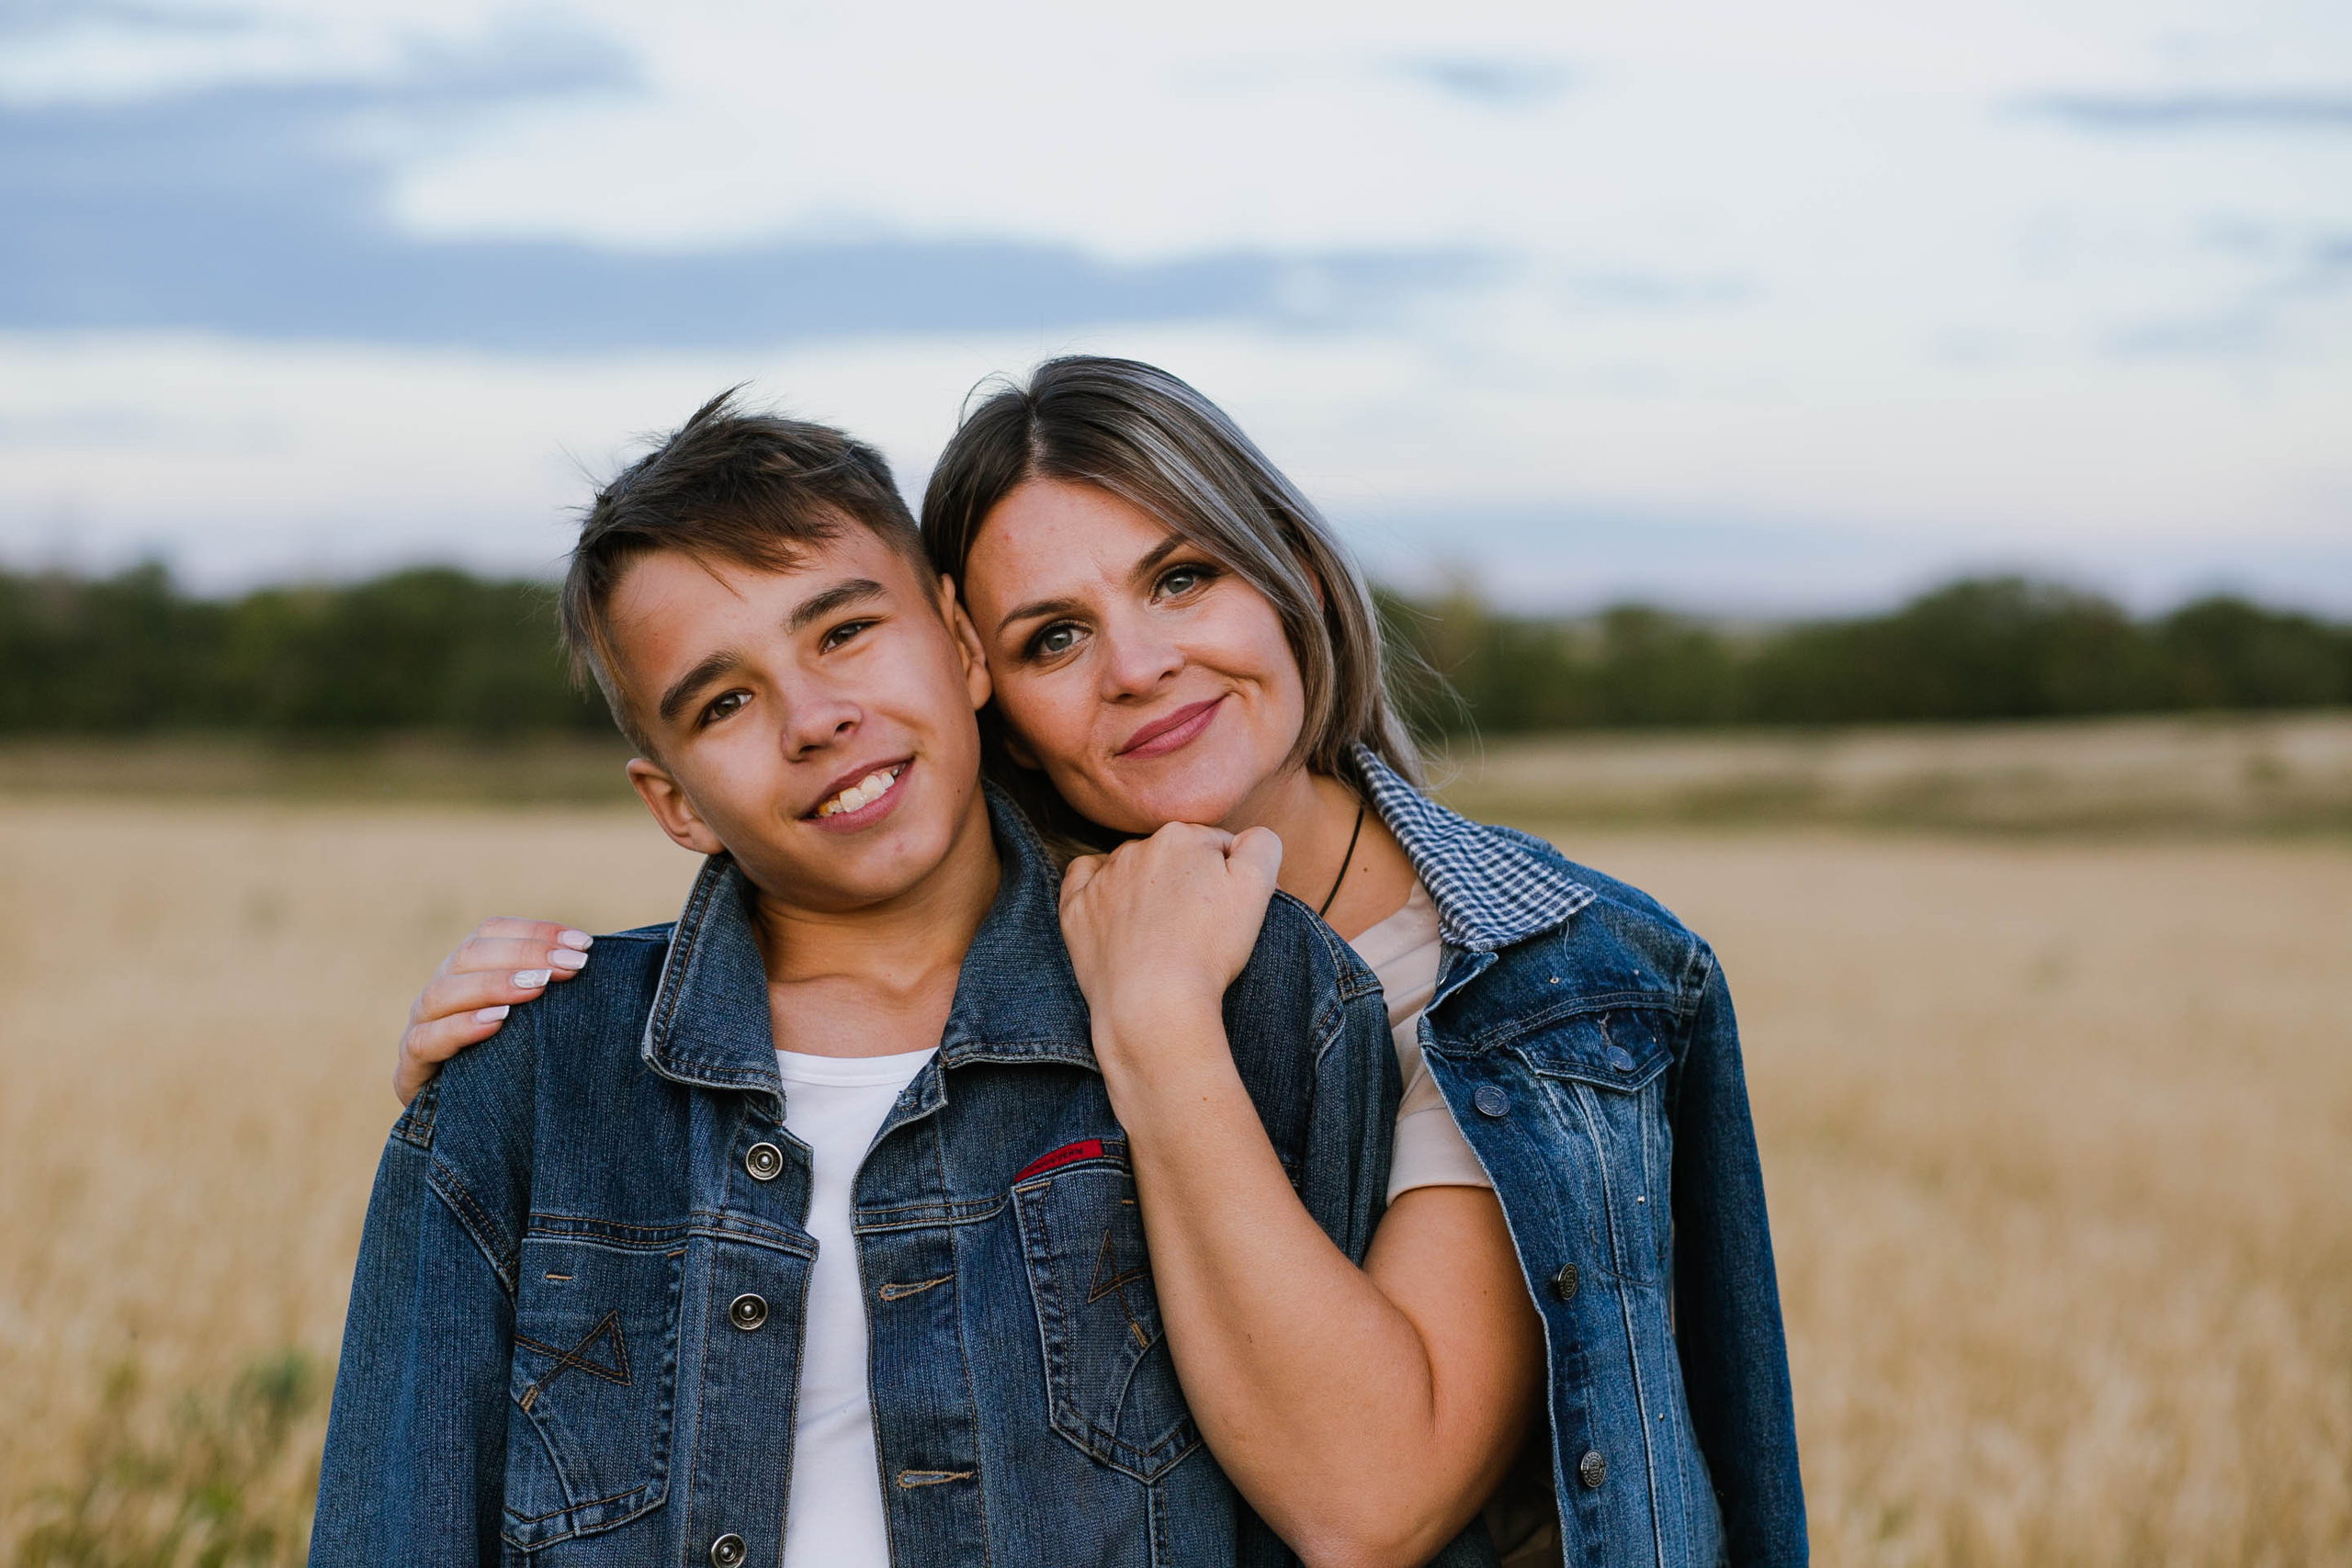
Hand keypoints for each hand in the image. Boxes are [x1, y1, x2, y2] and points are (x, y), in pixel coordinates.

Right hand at [393, 917, 591, 1104]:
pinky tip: (496, 1023)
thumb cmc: (506, 1062)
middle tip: (570, 966)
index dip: (535, 932)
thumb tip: (593, 960)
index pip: (492, 932)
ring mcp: (420, 1027)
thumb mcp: (528, 1022)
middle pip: (470, 955)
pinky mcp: (409, 1068)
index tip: (582, 943)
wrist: (455, 1124)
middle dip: (525, 955)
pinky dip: (461, 1028)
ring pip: (443, 993)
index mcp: (465, 971)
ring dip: (494, 985)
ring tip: (538, 987)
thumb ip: (551, 990)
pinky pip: (425, 1040)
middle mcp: (440, 991)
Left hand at [1058, 823, 1281, 1049]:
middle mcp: (1137, 847)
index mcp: (1182, 836)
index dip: (1232, 878)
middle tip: (1202, 926)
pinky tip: (1114, 909)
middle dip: (1188, 880)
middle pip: (1174, 856)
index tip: (1235, 913)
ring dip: (1147, 886)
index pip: (1216, 847)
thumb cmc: (1209, 948)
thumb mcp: (1255, 887)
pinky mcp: (1075, 909)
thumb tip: (1248, 838)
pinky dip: (1098, 887)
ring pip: (1131, 867)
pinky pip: (1083, 879)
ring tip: (1162, 931)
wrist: (1154, 1003)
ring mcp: (1102, 878)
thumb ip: (1261, 845)